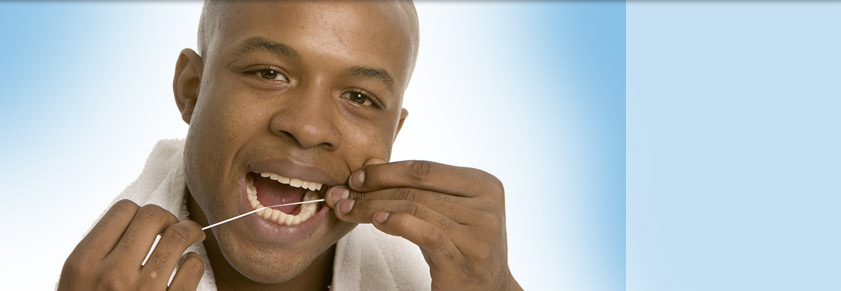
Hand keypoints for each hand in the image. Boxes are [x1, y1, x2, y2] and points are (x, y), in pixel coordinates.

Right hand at [58, 200, 205, 290]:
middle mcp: (112, 275)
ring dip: (190, 232)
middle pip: (153, 217)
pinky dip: (195, 262)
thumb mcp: (78, 284)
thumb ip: (100, 254)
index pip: (122, 211)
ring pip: (179, 236)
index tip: (146, 224)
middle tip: (172, 227)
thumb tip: (135, 221)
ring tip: (191, 237)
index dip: (138, 213)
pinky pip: (193, 267)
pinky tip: (188, 267)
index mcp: (83, 264)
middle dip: (167, 218)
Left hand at [326, 159, 521, 290]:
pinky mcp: (463, 260)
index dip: (386, 171)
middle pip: (416, 189)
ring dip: (372, 208)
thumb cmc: (460, 246)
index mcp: (485, 185)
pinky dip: (396, 223)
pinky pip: (424, 233)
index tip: (356, 177)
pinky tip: (376, 222)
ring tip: (347, 210)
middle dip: (372, 190)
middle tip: (342, 194)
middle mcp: (486, 207)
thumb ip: (418, 188)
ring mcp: (478, 235)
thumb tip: (371, 165)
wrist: (488, 290)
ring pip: (414, 209)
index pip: (425, 169)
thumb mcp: (447, 212)